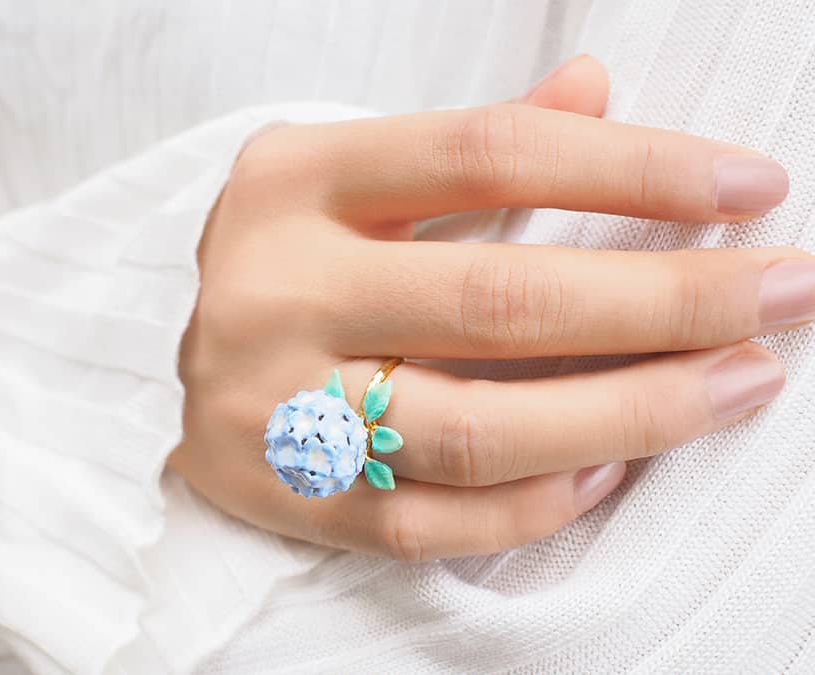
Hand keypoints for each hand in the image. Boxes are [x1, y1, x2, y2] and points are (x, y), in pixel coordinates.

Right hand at [170, 56, 805, 561]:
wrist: (176, 372)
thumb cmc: (292, 260)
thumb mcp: (355, 180)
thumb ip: (468, 147)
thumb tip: (597, 90)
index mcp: (295, 179)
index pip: (485, 153)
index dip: (632, 166)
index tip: (751, 185)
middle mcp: (271, 285)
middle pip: (497, 298)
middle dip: (668, 299)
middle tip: (785, 294)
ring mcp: (268, 399)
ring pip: (470, 426)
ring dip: (629, 413)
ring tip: (735, 385)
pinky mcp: (276, 493)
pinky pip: (426, 520)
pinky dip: (534, 501)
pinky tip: (612, 470)